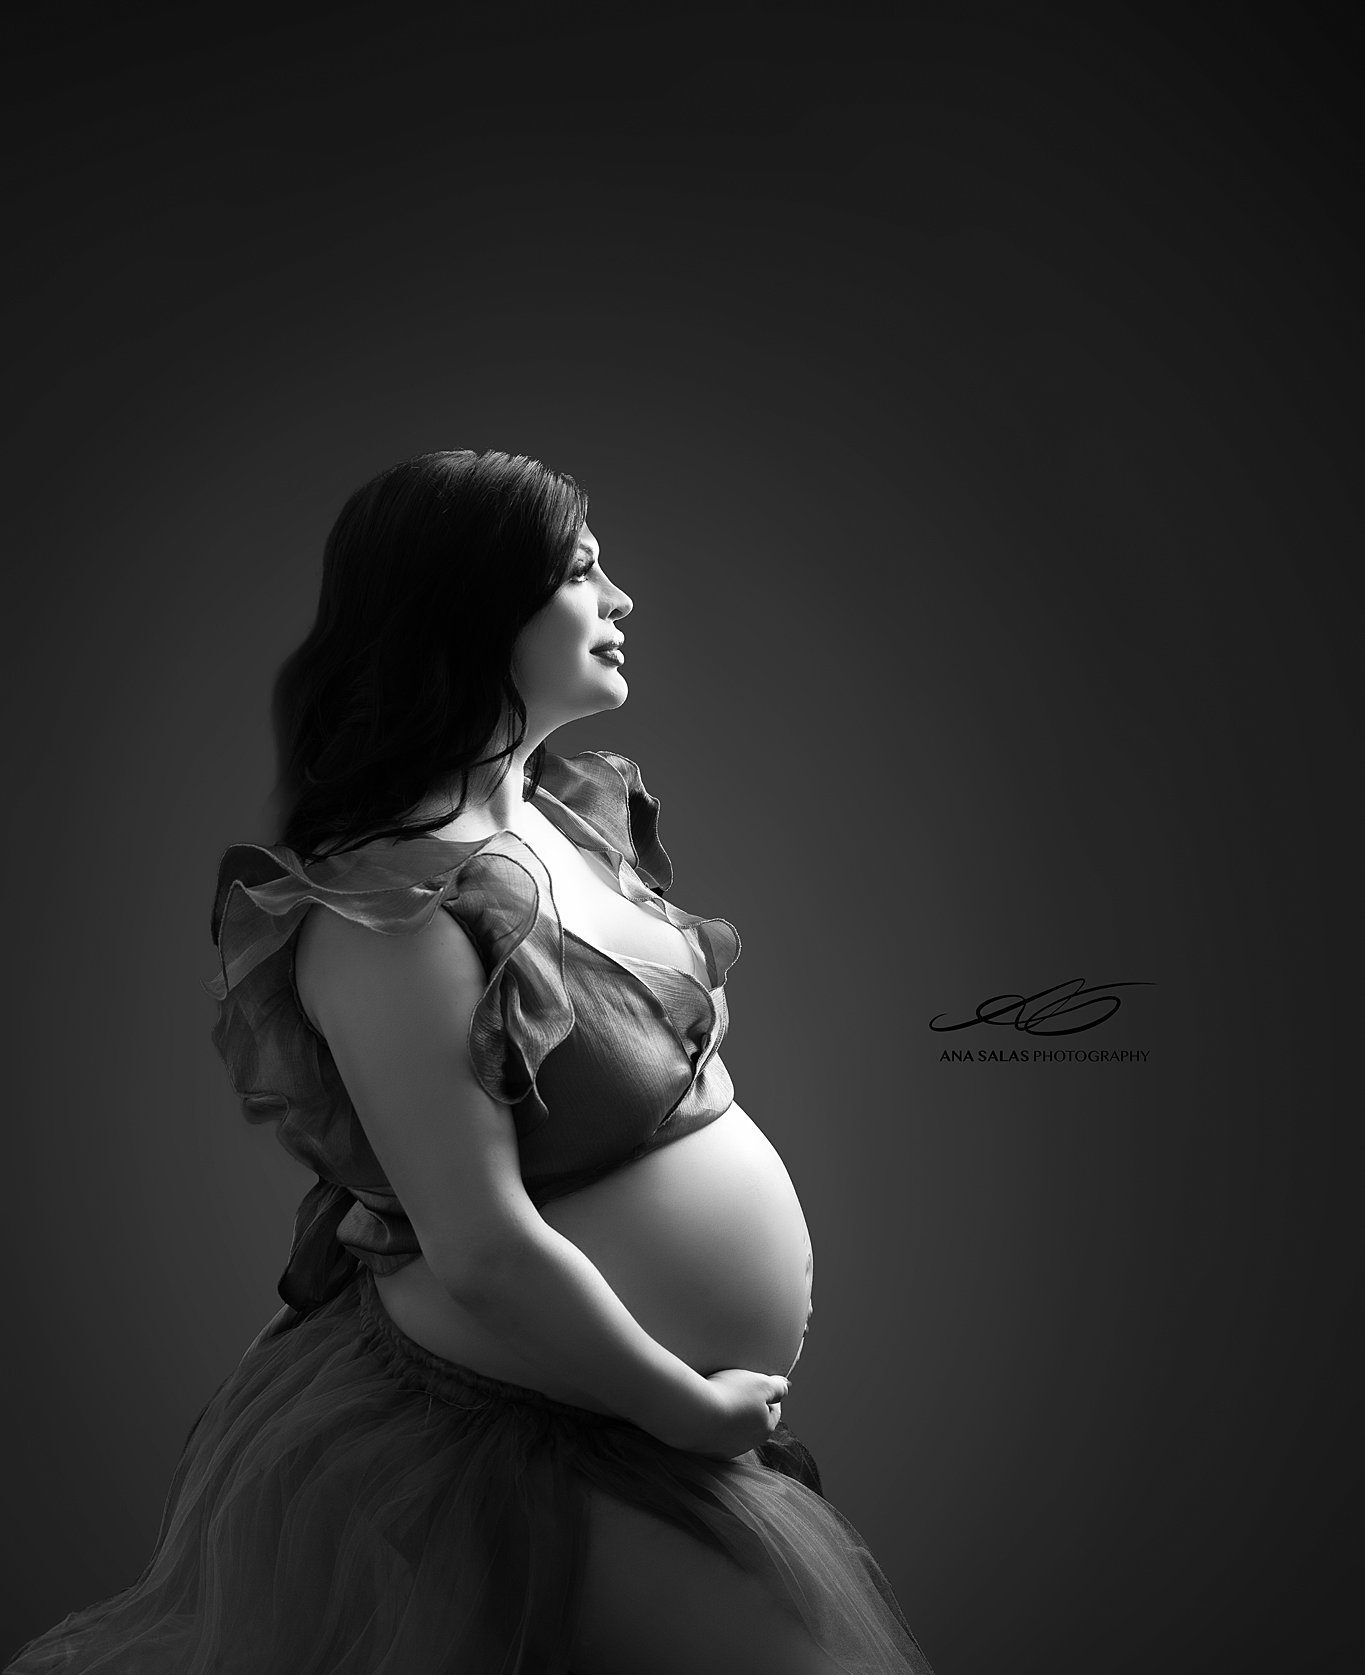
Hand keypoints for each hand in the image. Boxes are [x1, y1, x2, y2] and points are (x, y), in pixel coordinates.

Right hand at [662, 1368, 790, 1459]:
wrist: (694, 1414)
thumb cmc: (730, 1395)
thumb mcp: (760, 1383)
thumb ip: (777, 1387)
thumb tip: (787, 1387)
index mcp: (765, 1427)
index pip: (774, 1411)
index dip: (769, 1395)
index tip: (758, 1384)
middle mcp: (748, 1444)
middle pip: (753, 1423)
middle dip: (749, 1408)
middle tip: (737, 1390)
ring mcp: (725, 1450)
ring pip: (732, 1432)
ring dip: (729, 1418)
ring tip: (717, 1400)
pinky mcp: (705, 1452)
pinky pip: (712, 1437)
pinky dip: (711, 1426)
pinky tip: (703, 1413)